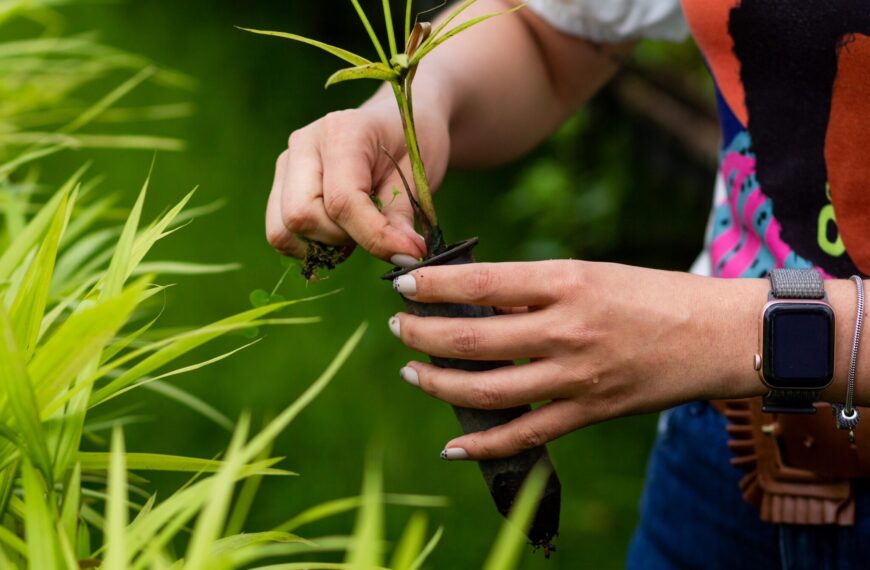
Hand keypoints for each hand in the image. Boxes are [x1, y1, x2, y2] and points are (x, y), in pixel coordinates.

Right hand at [265, 95, 449, 263]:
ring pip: (283, 229)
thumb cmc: (412, 145)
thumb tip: (403, 257)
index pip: (342, 200)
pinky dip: (310, 244)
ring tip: (356, 230)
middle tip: (377, 230)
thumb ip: (401, 218)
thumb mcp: (419, 177)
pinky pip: (281, 233)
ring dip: (322, 243)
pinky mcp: (281, 184)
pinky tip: (339, 230)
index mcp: (342, 131)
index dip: (374, 235)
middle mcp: (304, 144)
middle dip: (342, 238)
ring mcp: (286, 164)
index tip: (408, 253)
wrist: (396, 125)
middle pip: (301, 216)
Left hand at [388, 260, 767, 459]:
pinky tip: (452, 444)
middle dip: (422, 335)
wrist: (720, 334)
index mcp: (565, 281)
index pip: (480, 284)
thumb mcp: (591, 274)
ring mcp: (577, 376)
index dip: (432, 286)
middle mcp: (566, 329)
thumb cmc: (654, 295)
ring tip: (412, 372)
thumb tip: (474, 301)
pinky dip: (484, 444)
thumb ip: (535, 290)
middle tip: (398, 328)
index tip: (402, 285)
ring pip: (487, 389)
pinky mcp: (590, 411)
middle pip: (472, 339)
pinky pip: (526, 433)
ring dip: (438, 384)